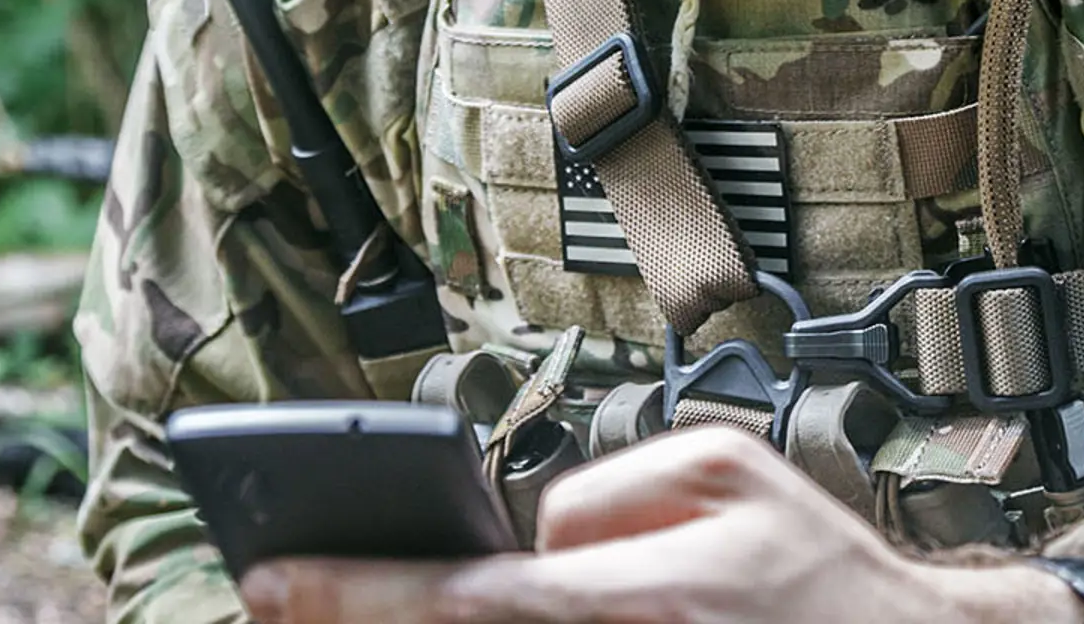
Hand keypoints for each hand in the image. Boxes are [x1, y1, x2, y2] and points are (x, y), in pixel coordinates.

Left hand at [240, 423, 1083, 623]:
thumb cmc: (815, 563)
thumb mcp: (719, 475)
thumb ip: (602, 503)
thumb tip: (521, 546)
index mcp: (643, 596)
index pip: (470, 595)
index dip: (357, 595)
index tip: (268, 580)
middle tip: (270, 603)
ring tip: (337, 609)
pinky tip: (446, 620)